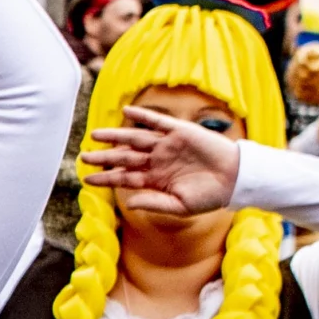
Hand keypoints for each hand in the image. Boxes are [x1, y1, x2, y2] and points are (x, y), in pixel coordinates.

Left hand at [79, 102, 246, 216]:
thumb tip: (129, 203)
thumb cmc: (209, 196)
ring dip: (115, 136)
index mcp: (155, 179)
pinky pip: (157, 122)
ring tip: (95, 135)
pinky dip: (142, 116)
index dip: (106, 178)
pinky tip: (125, 111)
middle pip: (125, 156)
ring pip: (135, 138)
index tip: (87, 179)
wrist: (234, 179)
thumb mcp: (179, 206)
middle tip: (84, 157)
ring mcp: (167, 145)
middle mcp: (157, 160)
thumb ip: (154, 203)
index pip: (125, 177)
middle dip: (104, 157)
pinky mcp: (179, 131)